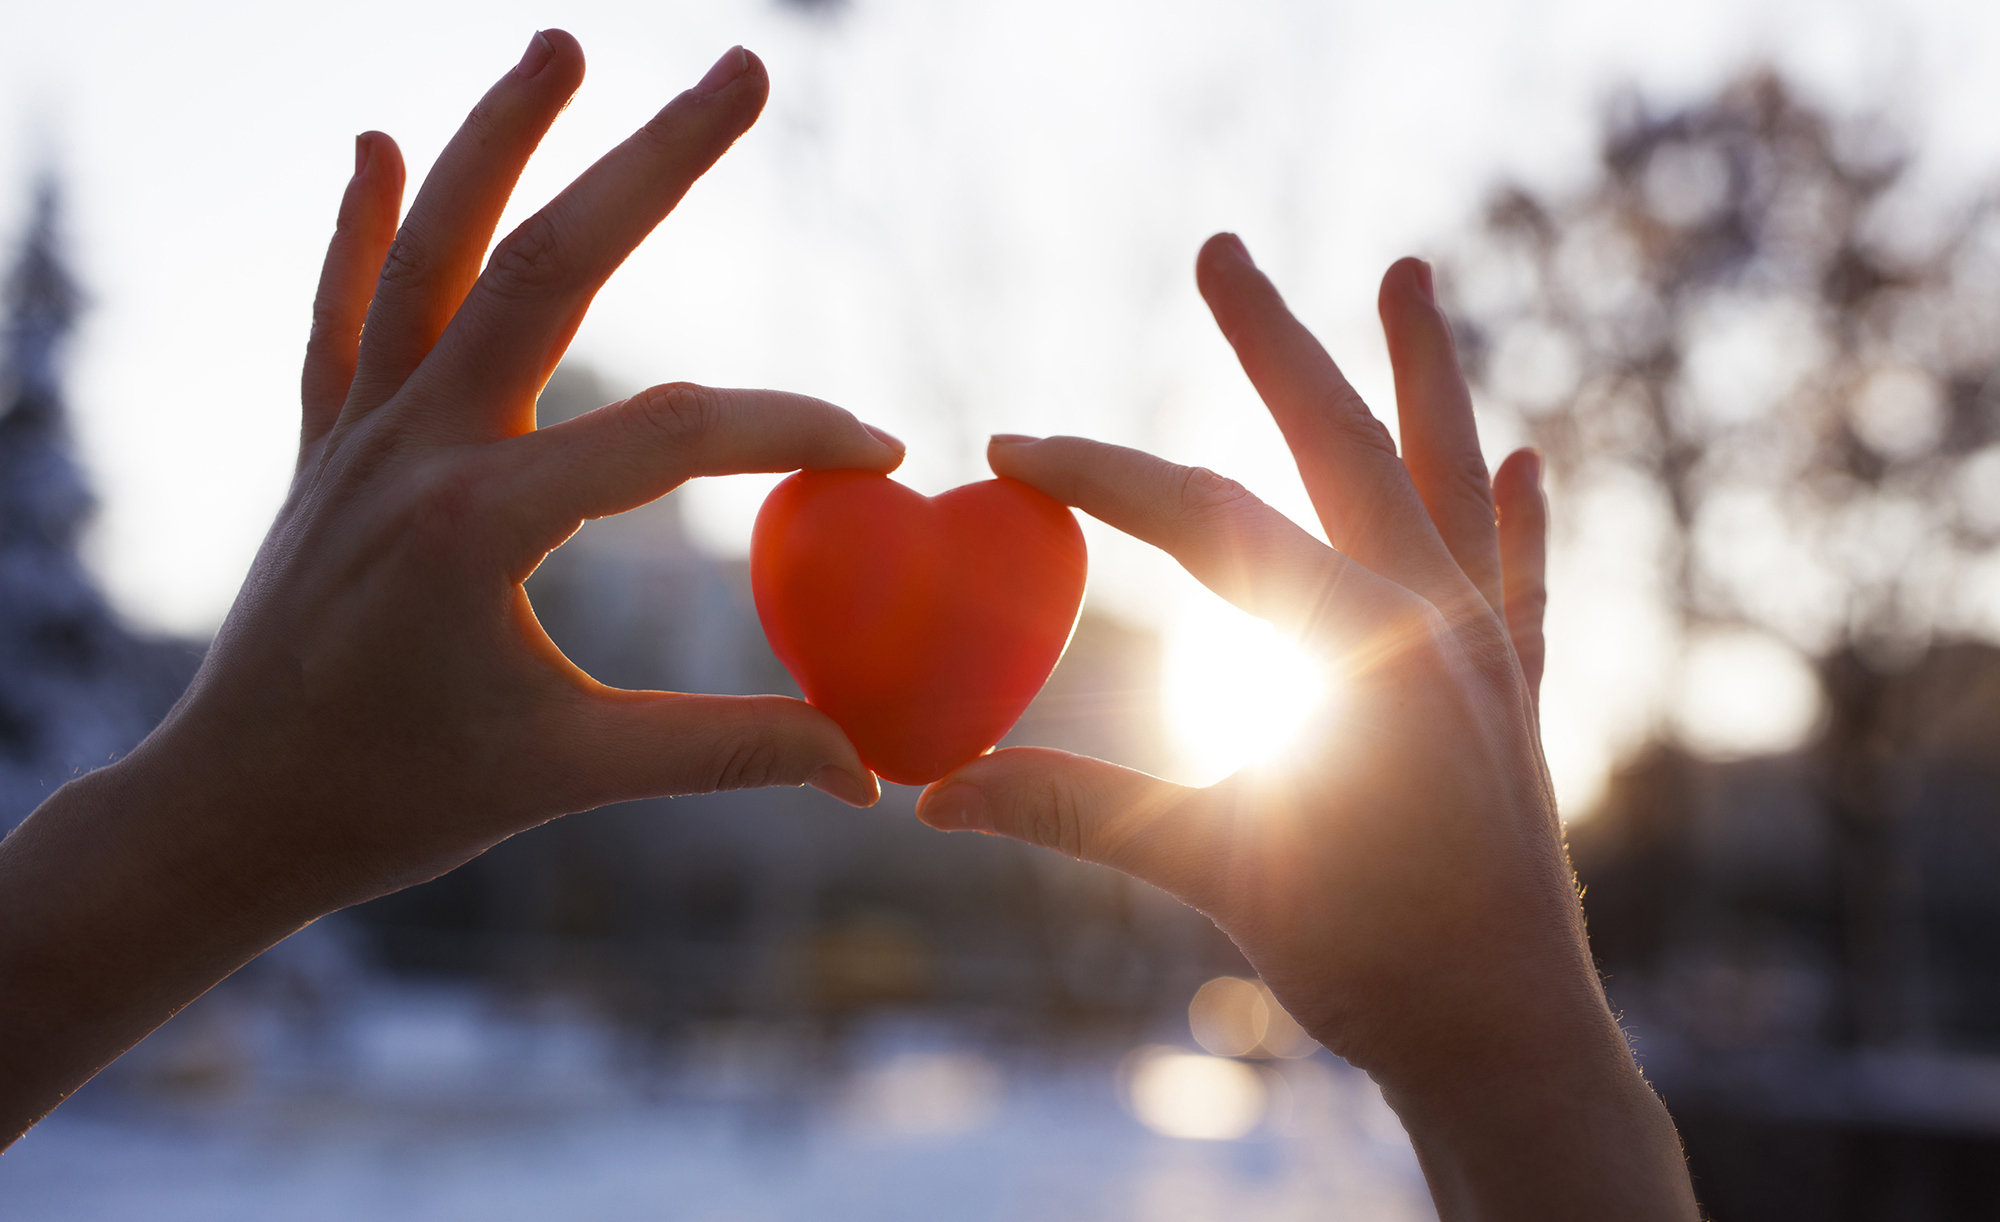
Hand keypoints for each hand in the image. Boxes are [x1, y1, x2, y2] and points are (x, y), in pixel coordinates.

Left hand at [0, 31, 894, 1142]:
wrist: (230, 815)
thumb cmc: (402, 804)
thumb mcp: (575, 774)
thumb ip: (730, 753)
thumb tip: (869, 771)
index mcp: (484, 525)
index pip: (672, 436)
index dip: (791, 431)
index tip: (880, 451)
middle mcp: (416, 448)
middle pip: (548, 266)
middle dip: (656, 161)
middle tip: (748, 68)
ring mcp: (361, 434)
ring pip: (432, 250)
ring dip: (497, 137)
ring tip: (564, 43)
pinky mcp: (329, 445)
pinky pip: (343, 312)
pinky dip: (359, 225)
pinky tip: (375, 142)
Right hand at [918, 237, 1697, 1218]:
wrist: (1511, 1042)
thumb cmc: (1370, 960)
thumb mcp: (1215, 869)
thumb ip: (1077, 810)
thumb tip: (934, 797)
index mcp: (1356, 643)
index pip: (1206, 519)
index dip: (1099, 475)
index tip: (1012, 448)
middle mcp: (1433, 617)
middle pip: (1339, 443)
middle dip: (1273, 342)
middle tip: (1220, 251)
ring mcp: (1486, 648)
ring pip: (1446, 475)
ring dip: (1422, 372)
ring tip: (1410, 272)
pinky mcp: (1515, 693)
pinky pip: (1520, 577)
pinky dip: (1519, 516)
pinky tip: (1530, 456)